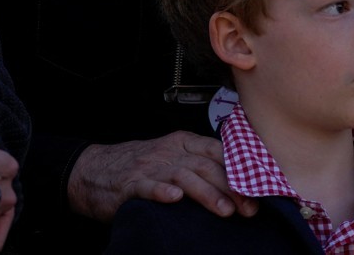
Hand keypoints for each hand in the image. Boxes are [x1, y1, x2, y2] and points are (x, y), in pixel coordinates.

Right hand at [67, 131, 257, 220]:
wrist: (95, 170)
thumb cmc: (141, 167)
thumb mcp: (173, 158)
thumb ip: (201, 165)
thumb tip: (240, 184)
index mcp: (183, 143)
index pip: (218, 152)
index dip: (241, 171)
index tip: (259, 191)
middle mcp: (170, 152)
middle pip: (206, 165)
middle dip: (231, 188)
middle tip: (248, 208)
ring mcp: (150, 167)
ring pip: (183, 176)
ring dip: (207, 193)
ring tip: (225, 211)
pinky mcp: (131, 184)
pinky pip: (148, 186)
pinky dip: (162, 191)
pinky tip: (175, 199)